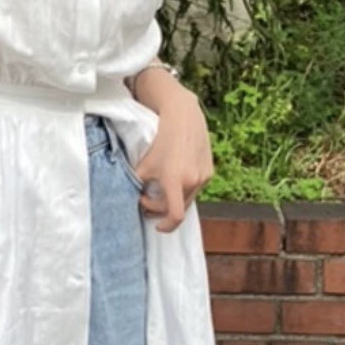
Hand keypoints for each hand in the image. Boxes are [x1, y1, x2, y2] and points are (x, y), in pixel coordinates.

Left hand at [132, 89, 213, 233]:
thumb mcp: (144, 163)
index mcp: (174, 180)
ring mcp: (204, 176)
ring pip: (188, 198)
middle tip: (147, 203)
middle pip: (180, 209)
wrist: (183, 118)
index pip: (175, 215)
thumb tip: (134, 199)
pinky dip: (184, 188)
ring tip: (160, 190)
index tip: (156, 225)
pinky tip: (175, 178)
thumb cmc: (160, 140)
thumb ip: (137, 183)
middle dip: (162, 210)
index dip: (166, 226)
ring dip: (174, 199)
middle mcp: (192, 180)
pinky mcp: (209, 171)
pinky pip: (196, 187)